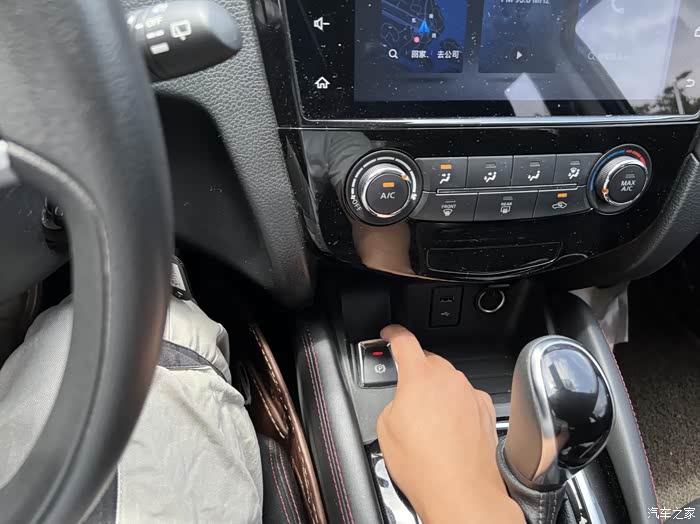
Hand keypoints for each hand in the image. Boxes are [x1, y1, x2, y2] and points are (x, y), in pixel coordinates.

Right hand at [376, 325, 523, 523]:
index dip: (393, 334)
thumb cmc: (424, 465)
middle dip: (416, 375)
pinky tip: (447, 431)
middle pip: (428, 362)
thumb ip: (393, 401)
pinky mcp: (485, 411)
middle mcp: (449, 379)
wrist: (460, 492)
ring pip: (448, 381)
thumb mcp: (385, 428)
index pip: (404, 341)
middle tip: (406, 400)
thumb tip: (401, 402)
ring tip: (428, 427)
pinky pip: (465, 398)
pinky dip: (456, 407)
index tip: (390, 334)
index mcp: (420, 377)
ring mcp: (470, 394)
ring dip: (437, 394)